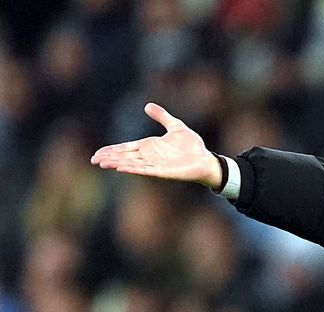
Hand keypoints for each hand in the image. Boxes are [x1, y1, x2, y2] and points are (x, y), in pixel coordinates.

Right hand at [91, 103, 222, 187]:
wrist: (206, 159)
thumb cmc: (192, 146)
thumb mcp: (175, 126)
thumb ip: (162, 116)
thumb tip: (147, 106)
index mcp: (150, 146)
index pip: (126, 148)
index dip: (112, 150)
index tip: (98, 154)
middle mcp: (150, 156)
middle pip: (125, 156)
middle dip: (110, 158)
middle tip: (94, 160)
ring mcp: (155, 164)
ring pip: (131, 164)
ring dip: (117, 163)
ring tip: (103, 164)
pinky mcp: (163, 171)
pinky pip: (144, 169)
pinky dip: (133, 168)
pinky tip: (121, 168)